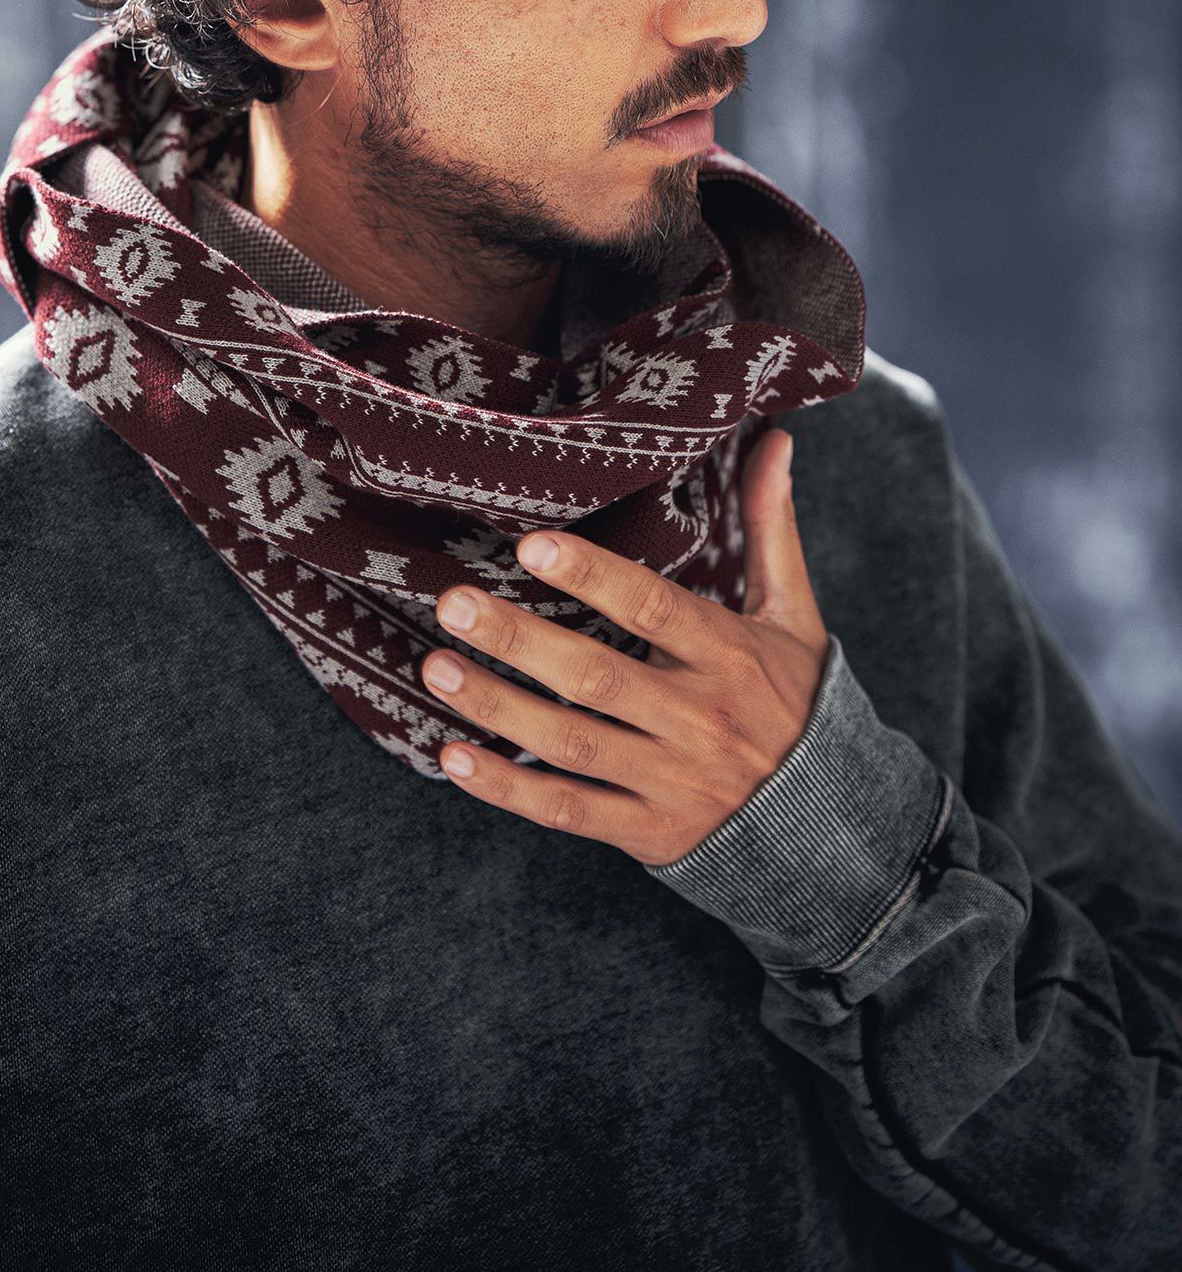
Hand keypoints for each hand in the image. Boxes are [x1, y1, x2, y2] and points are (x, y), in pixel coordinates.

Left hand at [420, 426, 830, 867]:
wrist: (835, 827)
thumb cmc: (797, 701)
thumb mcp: (792, 616)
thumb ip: (770, 529)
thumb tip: (774, 440)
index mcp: (731, 657)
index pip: (655, 610)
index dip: (593, 578)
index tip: (531, 546)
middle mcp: (700, 720)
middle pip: (597, 678)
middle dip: (519, 641)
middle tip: (453, 604)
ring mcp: (672, 781)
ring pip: (572, 744)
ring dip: (497, 707)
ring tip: (436, 668)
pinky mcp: (648, 831)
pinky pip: (568, 810)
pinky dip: (508, 790)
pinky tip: (454, 759)